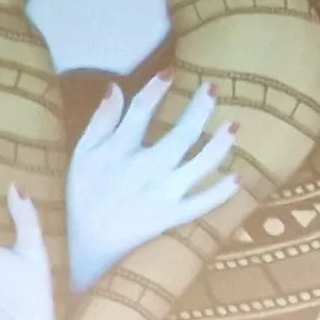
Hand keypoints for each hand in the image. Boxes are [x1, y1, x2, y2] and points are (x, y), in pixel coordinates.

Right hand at [66, 76, 243, 293]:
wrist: (85, 247)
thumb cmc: (83, 196)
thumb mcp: (82, 155)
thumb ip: (101, 121)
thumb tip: (115, 87)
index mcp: (120, 151)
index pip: (142, 112)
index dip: (157, 89)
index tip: (171, 72)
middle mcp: (146, 169)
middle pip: (181, 134)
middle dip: (200, 108)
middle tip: (214, 88)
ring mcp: (163, 194)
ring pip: (200, 165)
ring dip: (221, 144)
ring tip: (234, 125)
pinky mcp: (173, 217)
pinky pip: (203, 204)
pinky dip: (222, 192)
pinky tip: (238, 177)